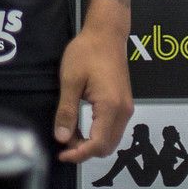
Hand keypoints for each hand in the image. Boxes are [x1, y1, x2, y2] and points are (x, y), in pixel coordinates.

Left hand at [52, 24, 132, 163]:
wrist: (106, 34)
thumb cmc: (87, 52)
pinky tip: (81, 126)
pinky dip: (98, 134)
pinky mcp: (124, 104)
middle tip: (63, 143)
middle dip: (84, 151)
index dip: (79, 154)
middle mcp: (123, 111)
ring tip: (69, 133)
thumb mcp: (70, 80)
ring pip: (111, 139)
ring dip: (91, 143)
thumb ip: (66, 111)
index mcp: (110, 106)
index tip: (61, 154)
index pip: (98, 144)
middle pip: (107, 147)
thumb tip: (61, 138)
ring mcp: (126, 108)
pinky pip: (113, 129)